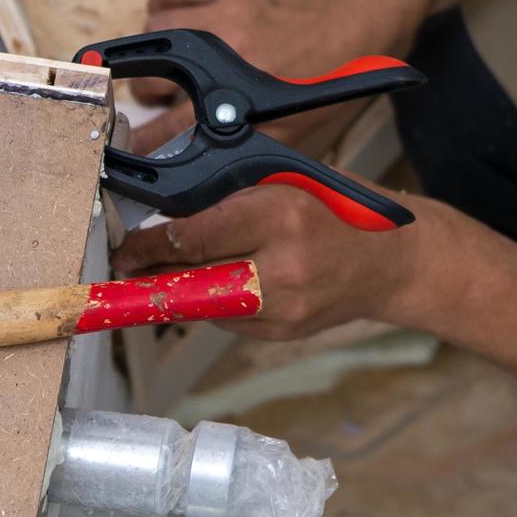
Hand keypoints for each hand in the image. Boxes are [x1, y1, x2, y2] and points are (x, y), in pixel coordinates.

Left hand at [114, 186, 426, 341]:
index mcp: (280, 214)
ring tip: (156, 276)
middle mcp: (282, 266)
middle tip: (124, 267)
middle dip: (152, 275)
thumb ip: (232, 197)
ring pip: (204, 306)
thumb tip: (169, 216)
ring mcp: (284, 307)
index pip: (195, 236)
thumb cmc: (338, 210)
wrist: (391, 262)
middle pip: (193, 279)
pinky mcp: (283, 333)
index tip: (125, 246)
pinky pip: (227, 322)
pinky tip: (207, 288)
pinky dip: (211, 305)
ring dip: (177, 291)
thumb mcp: (286, 183)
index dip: (149, 244)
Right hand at [130, 0, 416, 153]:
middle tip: (159, 100)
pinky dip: (164, 6)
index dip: (141, 144)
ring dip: (156, 50)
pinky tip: (178, 21)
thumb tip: (200, 186)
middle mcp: (225, 54)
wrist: (355, 18)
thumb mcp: (294, 135)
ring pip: (153, 32)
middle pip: (148, 81)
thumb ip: (246, 157)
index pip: (167, 128)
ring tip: (174, 60)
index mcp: (239, 97)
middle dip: (147, 97)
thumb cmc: (323, 80)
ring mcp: (223, 13)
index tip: (127, 150)